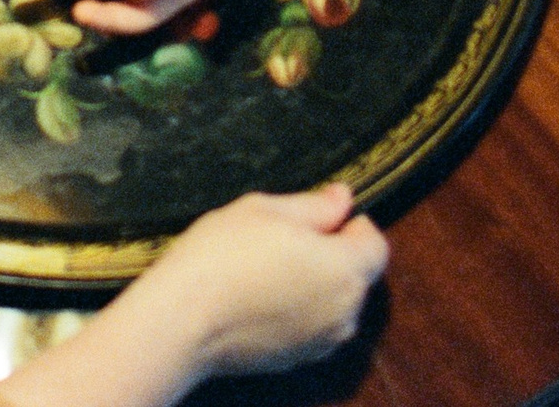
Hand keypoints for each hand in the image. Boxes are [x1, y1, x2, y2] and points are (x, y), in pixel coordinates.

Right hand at [137, 186, 388, 372]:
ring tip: (269, 269)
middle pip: (357, 276)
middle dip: (333, 255)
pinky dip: (299, 311)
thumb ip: (315, 206)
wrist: (183, 321)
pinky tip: (260, 298)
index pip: (375, 244)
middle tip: (284, 239)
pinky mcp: (298, 360)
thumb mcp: (265, 210)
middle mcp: (346, 312)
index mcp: (346, 269)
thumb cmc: (223, 255)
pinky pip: (313, 327)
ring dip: (317, 285)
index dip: (351, 224)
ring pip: (335, 303)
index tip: (317, 217)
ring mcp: (323, 342)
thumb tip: (344, 198)